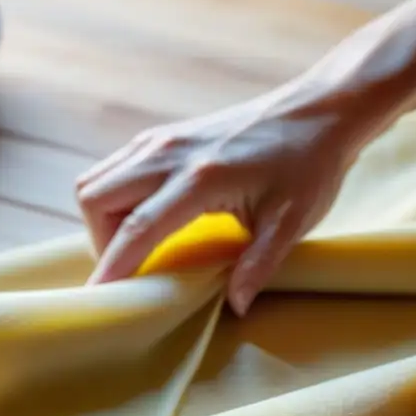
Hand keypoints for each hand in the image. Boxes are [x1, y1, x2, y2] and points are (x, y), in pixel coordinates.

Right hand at [75, 82, 366, 315]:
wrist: (319, 110)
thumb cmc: (310, 164)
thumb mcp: (293, 221)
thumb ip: (259, 265)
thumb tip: (236, 306)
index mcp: (200, 178)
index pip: (138, 227)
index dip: (113, 266)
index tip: (99, 299)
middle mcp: (170, 153)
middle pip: (96, 197)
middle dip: (101, 242)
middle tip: (128, 271)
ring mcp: (163, 139)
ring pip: (98, 179)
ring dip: (103, 219)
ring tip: (132, 248)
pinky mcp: (165, 135)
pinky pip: (115, 167)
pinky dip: (114, 197)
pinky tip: (144, 217)